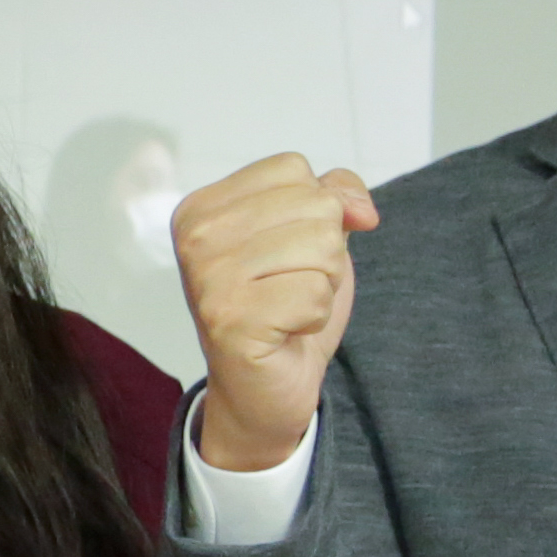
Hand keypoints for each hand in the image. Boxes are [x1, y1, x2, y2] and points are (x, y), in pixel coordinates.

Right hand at [169, 153, 374, 472]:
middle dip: (324, 251)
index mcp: (202, 207)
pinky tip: (287, 330)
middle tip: (290, 286)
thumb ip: (334, 194)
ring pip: (322, 247)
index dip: (315, 209)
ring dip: (323, 284)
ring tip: (289, 307)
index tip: (288, 250)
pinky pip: (315, 292)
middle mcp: (195, 237)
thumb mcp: (310, 234)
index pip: (292, 168)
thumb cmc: (283, 305)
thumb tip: (361, 211)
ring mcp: (208, 279)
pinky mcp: (231, 321)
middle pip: (313, 205)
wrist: (264, 387)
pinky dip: (315, 316)